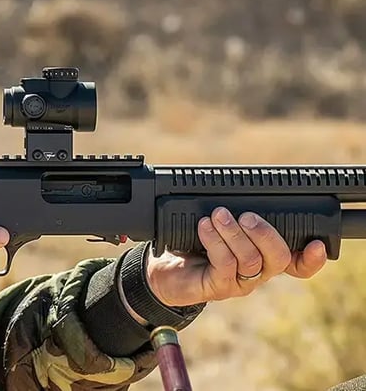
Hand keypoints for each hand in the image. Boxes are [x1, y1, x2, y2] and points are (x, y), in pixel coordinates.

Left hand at [146, 207, 327, 306]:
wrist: (164, 270)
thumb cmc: (193, 244)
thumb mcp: (218, 227)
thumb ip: (235, 215)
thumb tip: (240, 193)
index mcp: (264, 256)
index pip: (298, 264)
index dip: (312, 258)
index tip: (316, 244)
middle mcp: (257, 272)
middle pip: (278, 258)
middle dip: (265, 233)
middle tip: (246, 216)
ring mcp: (238, 282)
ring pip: (250, 260)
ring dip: (234, 233)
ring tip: (218, 216)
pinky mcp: (218, 287)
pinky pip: (225, 265)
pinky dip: (215, 242)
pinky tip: (204, 227)